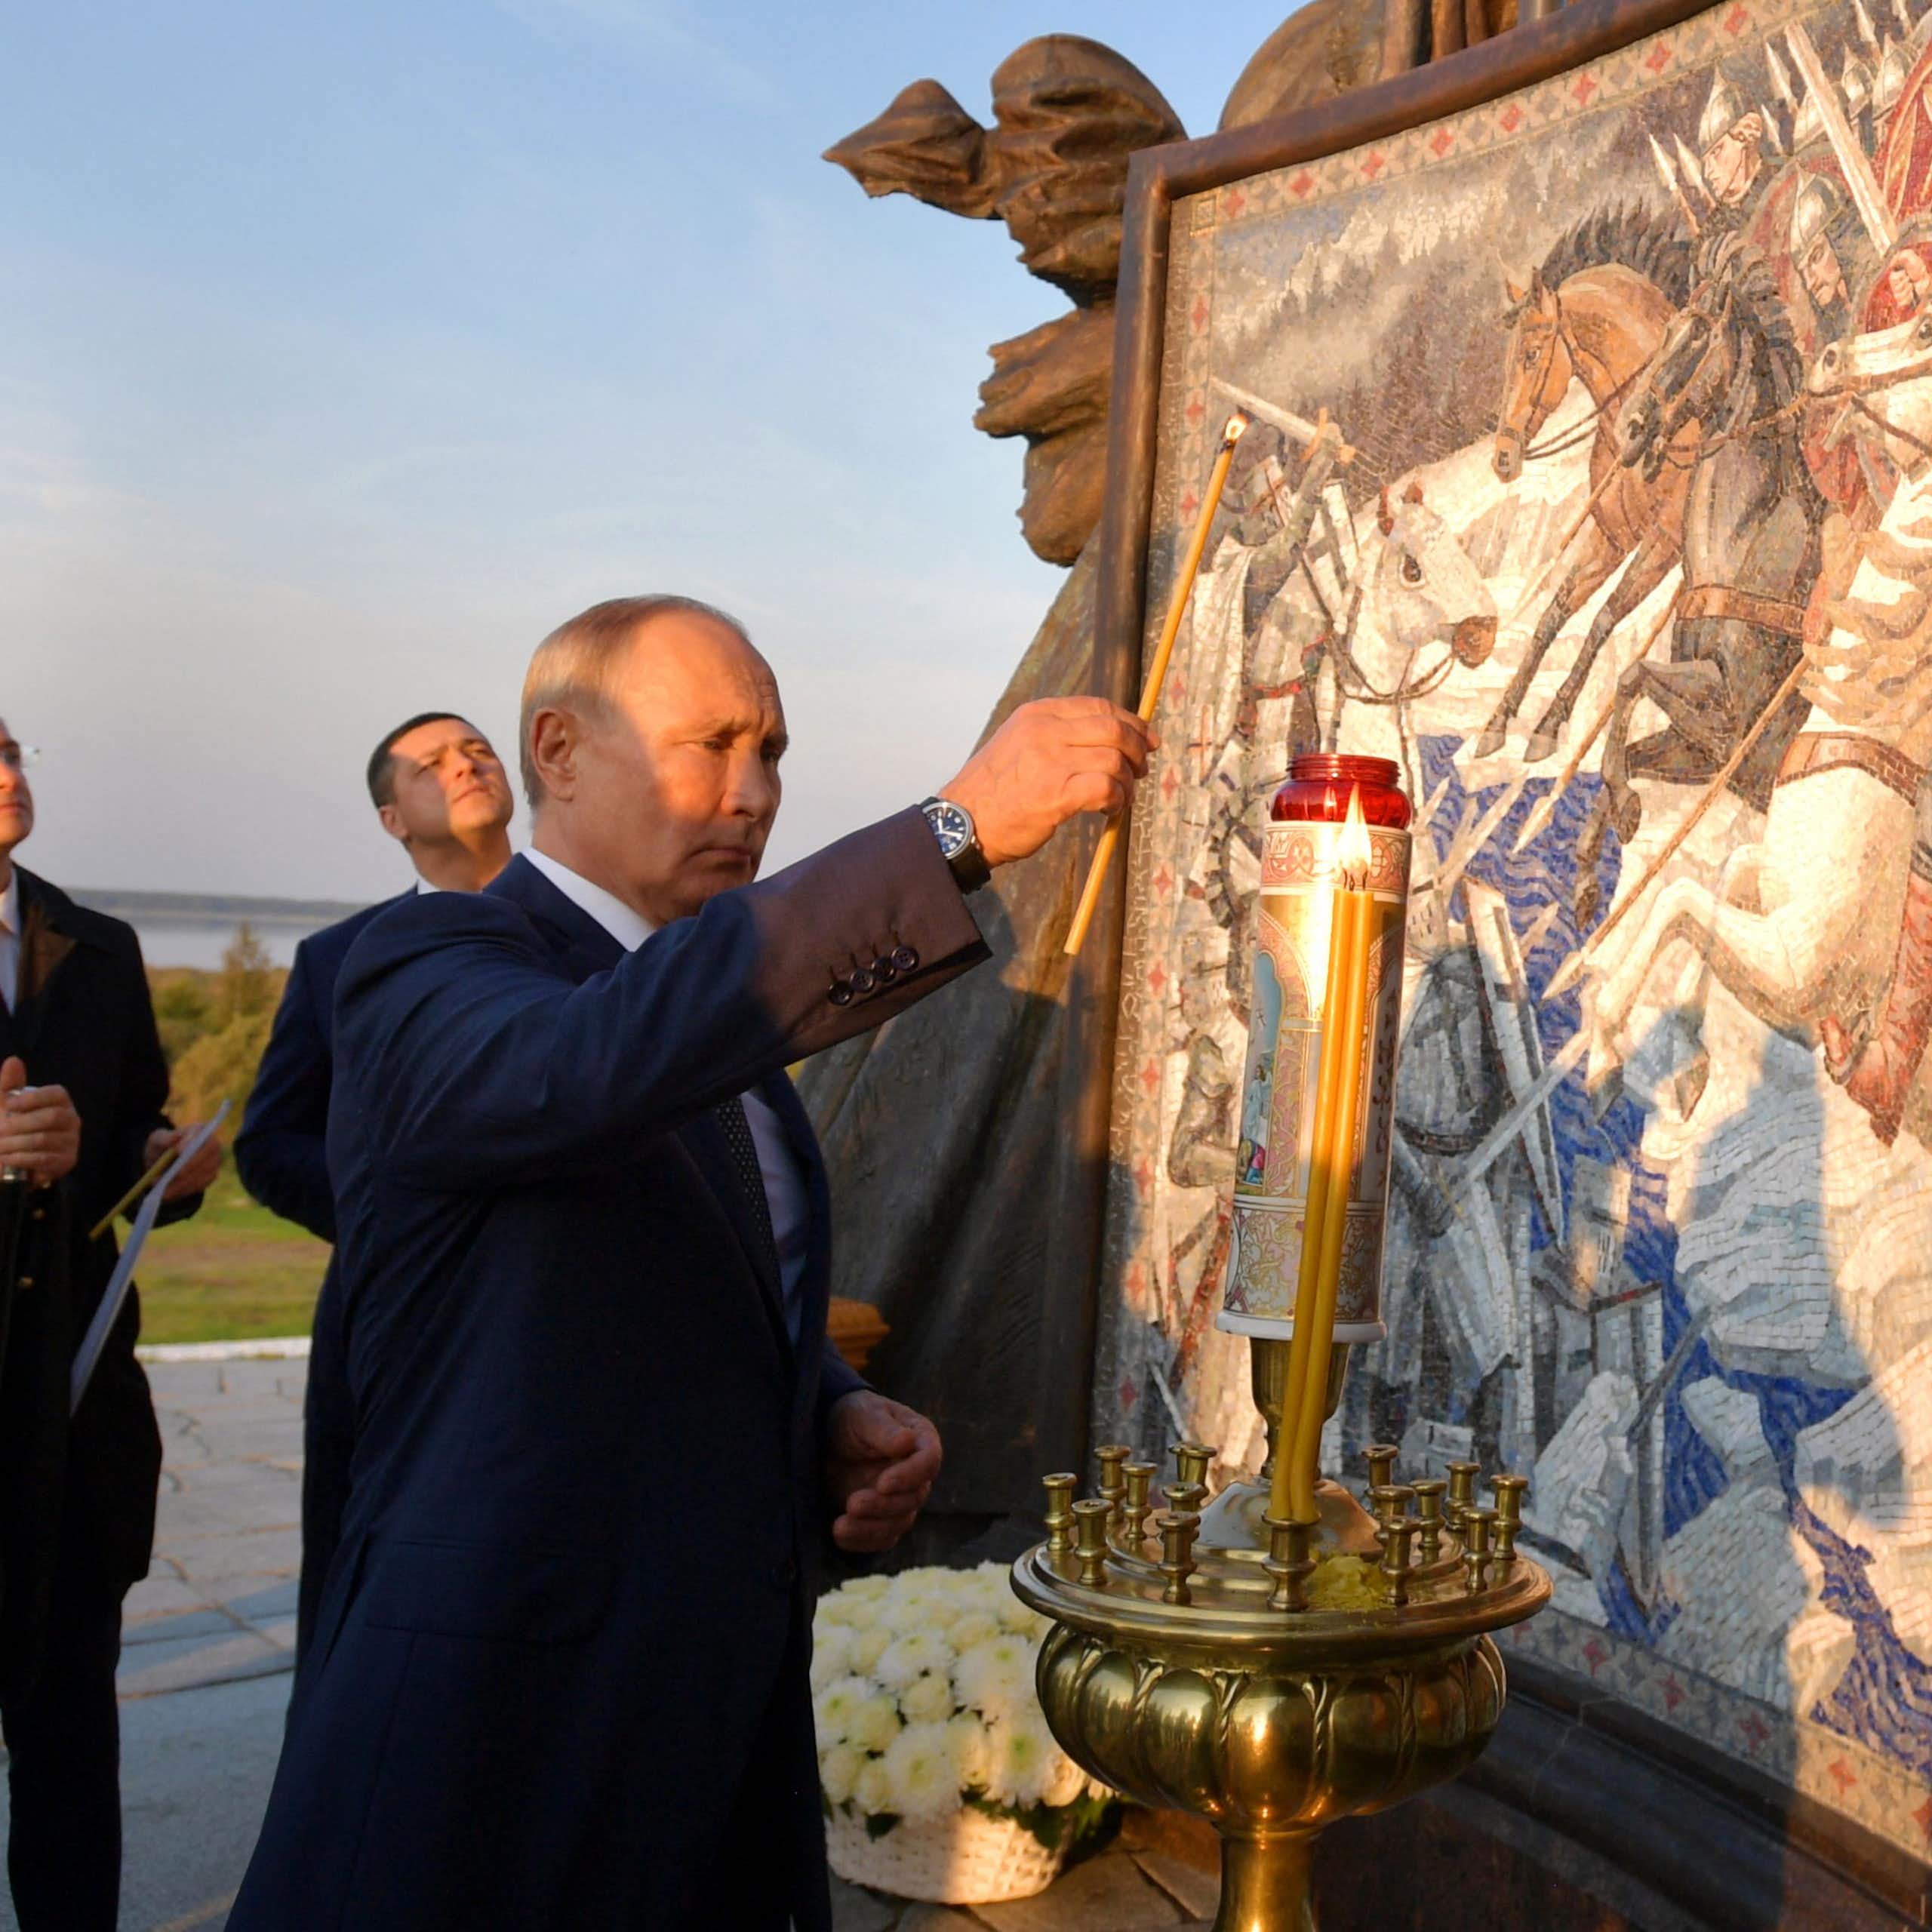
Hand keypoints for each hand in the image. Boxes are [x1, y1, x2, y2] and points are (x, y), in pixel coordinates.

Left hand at [0, 1057, 79, 1186]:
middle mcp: (72, 1120)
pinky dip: (20, 1158)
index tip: (8, 1105)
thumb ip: (9, 1085)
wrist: (16, 1162)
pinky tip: (7, 1158)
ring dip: (15, 1144)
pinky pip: (43, 1158)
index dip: (32, 1098)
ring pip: (44, 1139)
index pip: (56, 1094)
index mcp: (61, 1103)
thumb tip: (13, 1060)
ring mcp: (71, 1141)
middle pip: (51, 1117)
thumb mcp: (7, 1106)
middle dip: (20, 1124)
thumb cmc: (13, 1129)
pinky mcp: (66, 1161)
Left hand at [145, 1124, 222, 1201]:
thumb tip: (177, 1138)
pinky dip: (181, 1190)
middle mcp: (211, 1145)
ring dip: (181, 1182)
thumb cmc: (161, 1148)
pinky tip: (166, 1192)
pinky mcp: (211, 1177)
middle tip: (171, 1175)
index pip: (201, 1134)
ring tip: (161, 1187)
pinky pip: (199, 1185)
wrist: (163, 1163)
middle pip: (207, 1156)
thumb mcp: (156, 1140)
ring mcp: (214, 1162)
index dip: (192, 1142)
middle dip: (189, 1167)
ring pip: (202, 1174)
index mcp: (199, 1130)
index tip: (178, 1150)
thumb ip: (165, 1138)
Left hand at [825, 1391, 941, 1554]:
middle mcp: (916, 1472)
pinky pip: (881, 1537)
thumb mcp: (862, 1415)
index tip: (883, 1484)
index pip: (929, 1461)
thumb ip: (883, 1429)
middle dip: (883, 1505)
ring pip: (899, 1522)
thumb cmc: (850, 1417)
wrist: (824, 1437)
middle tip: (852, 1503)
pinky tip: (838, 1534)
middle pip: (914, 1498)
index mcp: (920, 1440)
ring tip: (839, 1526)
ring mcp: (900, 1498)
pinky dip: (862, 1540)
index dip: (910, 1476)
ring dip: (871, 1527)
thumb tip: (908, 1441)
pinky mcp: (882, 1518)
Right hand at [941, 697, 1154, 867]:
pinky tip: (1111, 810)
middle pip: (1114, 729)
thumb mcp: (1018, 743)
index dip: (1131, 722)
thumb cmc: (993, 790)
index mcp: (1038, 714)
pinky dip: (1117, 799)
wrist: (963, 822)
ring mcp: (1051, 761)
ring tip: (1122, 798)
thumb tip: (1105, 739)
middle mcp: (1045, 731)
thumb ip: (1054, 735)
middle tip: (1142, 770)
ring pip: (1115, 760)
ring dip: (1128, 782)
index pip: (1099, 707)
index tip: (1146, 739)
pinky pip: (1106, 788)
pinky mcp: (1056, 793)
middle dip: (1138, 750)